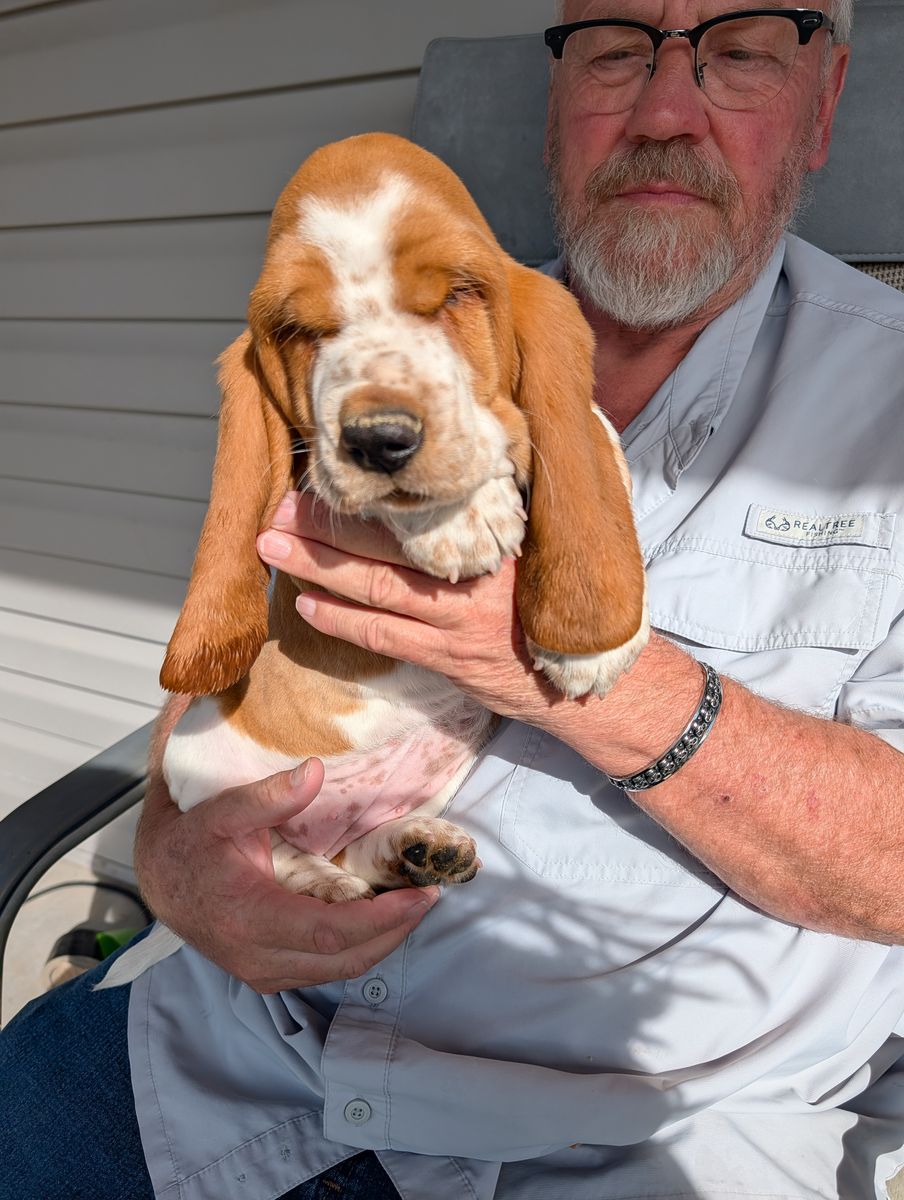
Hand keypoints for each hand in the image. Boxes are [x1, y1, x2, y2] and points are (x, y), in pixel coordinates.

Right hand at [135, 756, 438, 992]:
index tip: (420, 896)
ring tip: (414, 904)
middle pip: (345, 959)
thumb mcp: (220, 812)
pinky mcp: (269, 976)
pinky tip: (380, 918)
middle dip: (396, 931)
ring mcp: (264, 973)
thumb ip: (268, 796)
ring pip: (340, 970)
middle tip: (430, 895)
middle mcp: (258, 957)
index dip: (381, 919)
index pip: (329, 932)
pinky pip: (326, 969)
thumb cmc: (190, 845)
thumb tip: (315, 772)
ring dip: (383, 941)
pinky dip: (360, 947)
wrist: (158, 881)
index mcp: (249, 918)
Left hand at [257, 492, 564, 724]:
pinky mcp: (447, 658)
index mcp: (491, 536)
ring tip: (272, 547)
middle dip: (325, 524)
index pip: (420, 506)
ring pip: (374, 586)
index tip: (328, 471)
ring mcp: (457, 618)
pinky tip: (307, 606)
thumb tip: (431, 491)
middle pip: (384, 541)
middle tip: (277, 506)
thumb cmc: (548, 608)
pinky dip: (342, 620)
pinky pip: (384, 636)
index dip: (367, 493)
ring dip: (318, 567)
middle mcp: (472, 572)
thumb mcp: (529, 554)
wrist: (582, 681)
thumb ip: (484, 526)